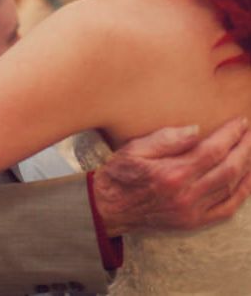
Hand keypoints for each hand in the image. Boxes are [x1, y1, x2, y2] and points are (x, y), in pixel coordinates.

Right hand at [93, 117, 250, 235]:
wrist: (109, 207)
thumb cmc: (120, 174)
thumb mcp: (135, 148)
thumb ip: (165, 139)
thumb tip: (195, 130)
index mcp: (172, 173)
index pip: (212, 151)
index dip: (230, 135)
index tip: (240, 122)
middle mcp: (187, 194)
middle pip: (228, 169)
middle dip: (244, 149)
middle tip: (250, 133)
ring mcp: (192, 211)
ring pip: (232, 189)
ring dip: (247, 168)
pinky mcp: (193, 222)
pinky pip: (226, 209)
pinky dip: (241, 194)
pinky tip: (246, 180)